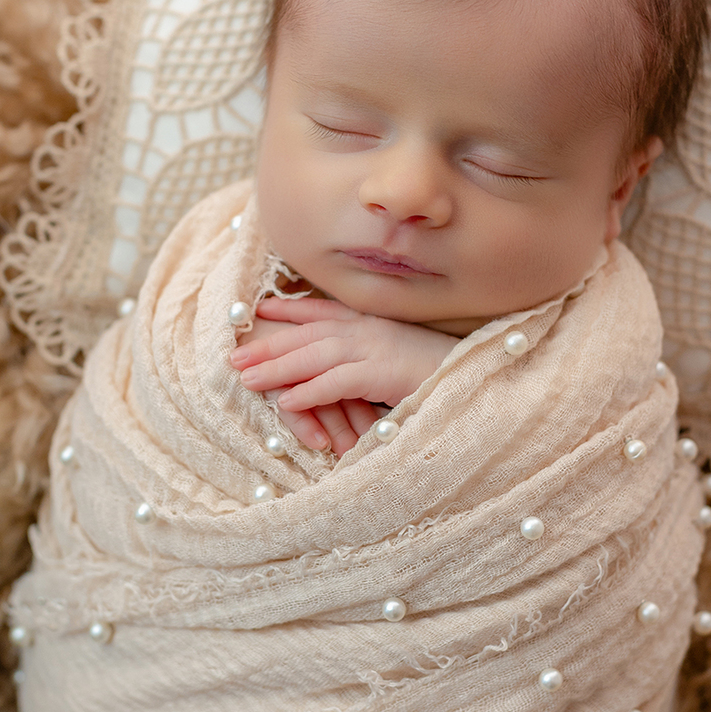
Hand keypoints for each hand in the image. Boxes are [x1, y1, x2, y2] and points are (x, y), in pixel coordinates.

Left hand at [231, 298, 456, 456]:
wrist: (475, 375)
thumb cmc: (439, 369)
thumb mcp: (398, 352)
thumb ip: (370, 351)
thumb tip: (344, 362)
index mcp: (371, 321)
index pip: (322, 310)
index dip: (289, 309)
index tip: (260, 310)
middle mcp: (368, 330)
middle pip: (308, 334)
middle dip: (269, 344)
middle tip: (235, 356)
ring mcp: (375, 350)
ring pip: (315, 356)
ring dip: (278, 369)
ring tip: (246, 380)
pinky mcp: (383, 374)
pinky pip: (338, 383)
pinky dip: (311, 392)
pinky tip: (288, 402)